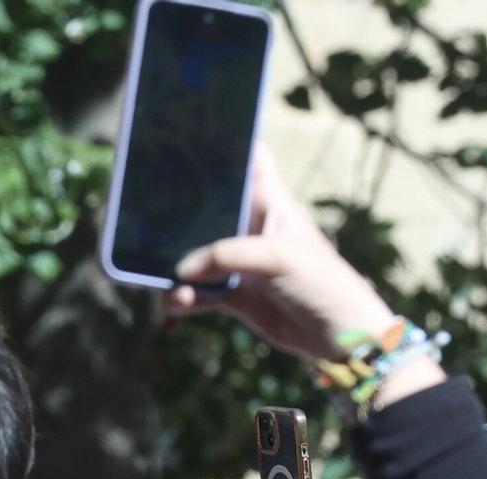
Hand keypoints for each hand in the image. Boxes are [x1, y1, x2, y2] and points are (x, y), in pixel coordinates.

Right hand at [168, 150, 395, 363]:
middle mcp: (254, 229)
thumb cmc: (321, 282)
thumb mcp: (276, 258)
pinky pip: (199, 292)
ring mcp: (243, 263)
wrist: (337, 335)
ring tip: (162, 274)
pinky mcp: (236, 295)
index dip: (230, 144)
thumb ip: (227, 257)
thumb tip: (181, 270)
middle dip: (184, 209)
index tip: (196, 135)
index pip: (253, 161)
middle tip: (150, 207)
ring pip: (197, 255)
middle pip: (212, 208)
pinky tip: (176, 301)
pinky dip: (184, 297)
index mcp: (273, 204)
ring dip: (177, 264)